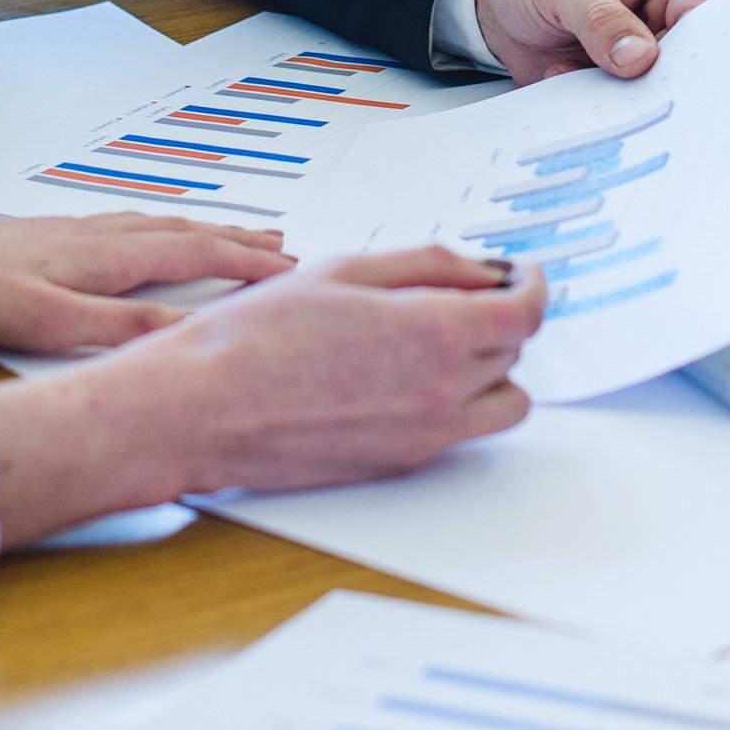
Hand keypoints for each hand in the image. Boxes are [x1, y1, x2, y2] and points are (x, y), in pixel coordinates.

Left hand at [0, 211, 294, 350]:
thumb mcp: (48, 322)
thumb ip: (121, 328)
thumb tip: (188, 331)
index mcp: (107, 256)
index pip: (197, 257)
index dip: (248, 263)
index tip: (290, 268)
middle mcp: (98, 237)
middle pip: (187, 234)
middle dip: (238, 240)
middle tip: (281, 244)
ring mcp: (75, 234)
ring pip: (158, 226)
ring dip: (204, 231)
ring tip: (234, 233)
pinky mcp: (51, 238)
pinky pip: (130, 225)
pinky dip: (163, 229)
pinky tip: (151, 234)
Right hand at [0, 247, 542, 545]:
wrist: (196, 410)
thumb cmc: (254, 338)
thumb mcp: (346, 271)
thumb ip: (427, 266)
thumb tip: (481, 270)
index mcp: (434, 334)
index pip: (525, 312)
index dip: (533, 285)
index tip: (523, 273)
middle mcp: (442, 392)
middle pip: (515, 349)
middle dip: (500, 315)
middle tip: (468, 293)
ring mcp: (425, 436)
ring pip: (503, 401)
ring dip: (491, 367)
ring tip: (446, 340)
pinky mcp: (401, 463)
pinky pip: (462, 432)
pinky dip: (459, 403)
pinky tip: (413, 376)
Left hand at [475, 0, 726, 82]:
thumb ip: (601, 18)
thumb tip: (639, 59)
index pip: (708, 12)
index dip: (692, 45)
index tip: (657, 67)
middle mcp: (681, 10)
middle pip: (694, 58)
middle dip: (657, 79)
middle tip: (617, 84)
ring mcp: (659, 49)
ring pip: (664, 88)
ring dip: (622, 92)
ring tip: (576, 69)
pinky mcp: (634, 80)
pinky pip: (633, 104)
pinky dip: (602, 102)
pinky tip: (566, 75)